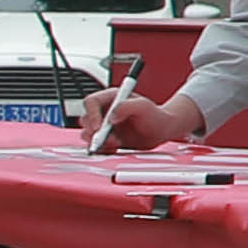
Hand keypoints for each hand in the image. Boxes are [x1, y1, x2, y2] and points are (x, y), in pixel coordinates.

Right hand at [85, 86, 204, 150]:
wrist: (162, 130)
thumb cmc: (155, 115)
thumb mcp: (144, 106)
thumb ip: (127, 107)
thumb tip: (111, 116)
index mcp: (111, 98)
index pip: (91, 102)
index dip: (92, 114)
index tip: (99, 127)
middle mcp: (105, 111)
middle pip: (85, 119)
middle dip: (93, 131)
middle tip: (107, 138)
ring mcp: (105, 126)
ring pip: (88, 134)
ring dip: (97, 141)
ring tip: (115, 143)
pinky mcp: (107, 139)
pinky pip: (97, 146)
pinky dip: (102, 149)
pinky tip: (114, 149)